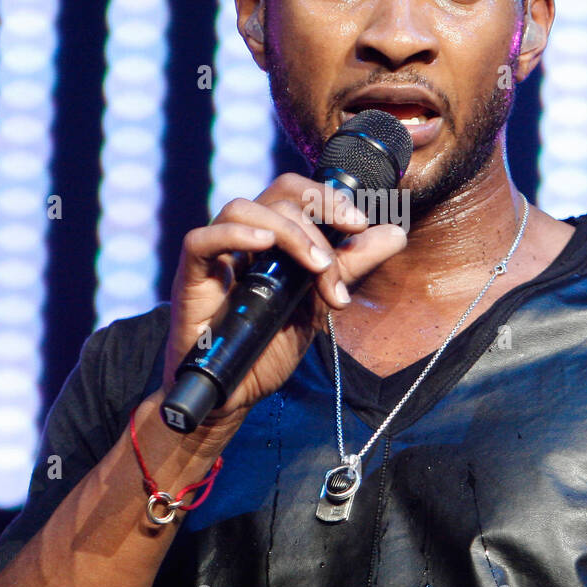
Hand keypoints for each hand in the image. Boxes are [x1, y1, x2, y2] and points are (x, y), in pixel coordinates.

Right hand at [162, 173, 406, 445]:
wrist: (236, 393)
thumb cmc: (270, 346)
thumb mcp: (320, 304)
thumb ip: (351, 266)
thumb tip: (396, 233)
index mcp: (273, 239)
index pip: (297, 192)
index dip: (328, 197)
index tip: (359, 223)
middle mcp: (243, 239)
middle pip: (276, 197)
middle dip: (316, 222)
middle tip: (335, 262)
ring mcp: (215, 256)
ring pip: (242, 209)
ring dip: (287, 231)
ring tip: (314, 266)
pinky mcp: (190, 278)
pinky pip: (201, 240)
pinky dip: (233, 235)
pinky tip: (262, 245)